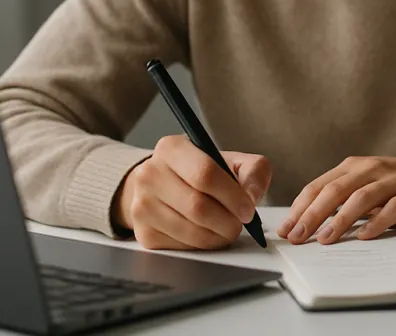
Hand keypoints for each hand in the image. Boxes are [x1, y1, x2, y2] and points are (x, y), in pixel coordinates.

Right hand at [113, 136, 271, 249]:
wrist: (160, 185)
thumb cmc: (199, 172)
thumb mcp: (227, 160)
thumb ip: (252, 170)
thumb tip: (253, 195)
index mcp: (172, 148)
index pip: (204, 174)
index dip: (232, 196)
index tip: (248, 209)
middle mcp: (150, 174)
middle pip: (197, 206)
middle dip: (227, 221)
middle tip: (240, 224)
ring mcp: (142, 205)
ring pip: (190, 231)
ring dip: (217, 236)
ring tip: (227, 229)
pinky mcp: (143, 233)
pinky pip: (181, 247)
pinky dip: (202, 245)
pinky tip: (207, 234)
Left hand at [277, 156, 395, 244]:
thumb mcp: (374, 189)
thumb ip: (348, 201)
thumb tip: (312, 225)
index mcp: (357, 167)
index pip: (320, 186)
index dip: (300, 208)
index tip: (285, 229)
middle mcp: (372, 168)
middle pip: (334, 191)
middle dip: (312, 215)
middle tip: (297, 237)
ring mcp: (395, 180)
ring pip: (360, 198)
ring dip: (340, 220)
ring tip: (325, 240)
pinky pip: (393, 208)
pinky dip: (377, 222)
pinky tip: (365, 237)